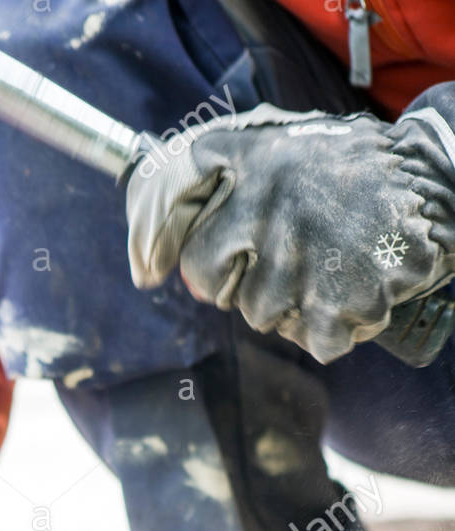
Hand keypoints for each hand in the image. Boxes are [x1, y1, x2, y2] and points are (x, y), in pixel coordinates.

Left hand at [126, 103, 454, 362]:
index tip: (225, 265)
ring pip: (267, 317)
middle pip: (223, 292)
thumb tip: (149, 262)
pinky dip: (339, 325)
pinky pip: (316, 340)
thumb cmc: (346, 168)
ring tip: (335, 262)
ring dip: (299, 303)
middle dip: (253, 284)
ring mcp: (300, 261)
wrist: (437, 181)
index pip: (187, 245)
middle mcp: (265, 211)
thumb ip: (204, 183)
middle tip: (300, 254)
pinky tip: (359, 285)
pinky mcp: (336, 303)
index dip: (207, 263)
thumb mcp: (270, 146)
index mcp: (247, 165)